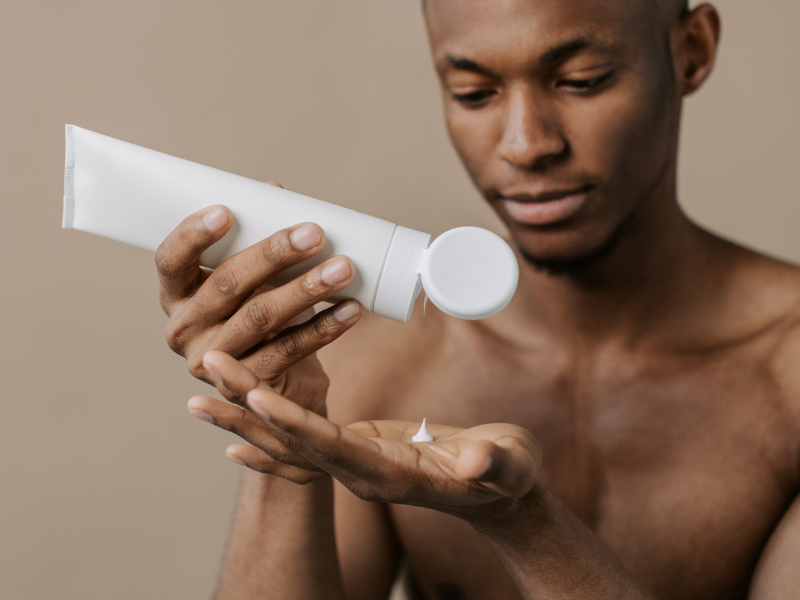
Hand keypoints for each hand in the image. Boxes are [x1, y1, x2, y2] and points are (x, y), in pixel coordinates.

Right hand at [156, 181, 360, 414]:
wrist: (283, 383)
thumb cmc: (262, 316)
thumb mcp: (255, 279)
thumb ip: (256, 238)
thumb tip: (274, 191)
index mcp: (176, 296)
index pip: (171, 260)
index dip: (193, 235)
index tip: (226, 211)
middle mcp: (184, 330)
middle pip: (227, 284)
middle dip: (274, 255)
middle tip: (315, 233)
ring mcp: (213, 362)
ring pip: (261, 317)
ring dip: (306, 289)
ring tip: (343, 268)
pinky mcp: (248, 387)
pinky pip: (289, 350)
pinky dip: (325, 327)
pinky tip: (351, 308)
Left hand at [189, 352, 543, 515]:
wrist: (499, 495)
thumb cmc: (507, 475)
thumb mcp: (508, 465)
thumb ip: (492, 463)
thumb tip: (476, 461)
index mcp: (391, 475)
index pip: (332, 449)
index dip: (295, 424)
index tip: (255, 396)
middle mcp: (361, 476)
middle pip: (294, 443)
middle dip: (249, 407)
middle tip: (208, 367)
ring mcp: (354, 466)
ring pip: (289, 443)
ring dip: (245, 414)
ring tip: (201, 388)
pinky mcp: (355, 453)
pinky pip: (302, 443)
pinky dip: (267, 433)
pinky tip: (235, 427)